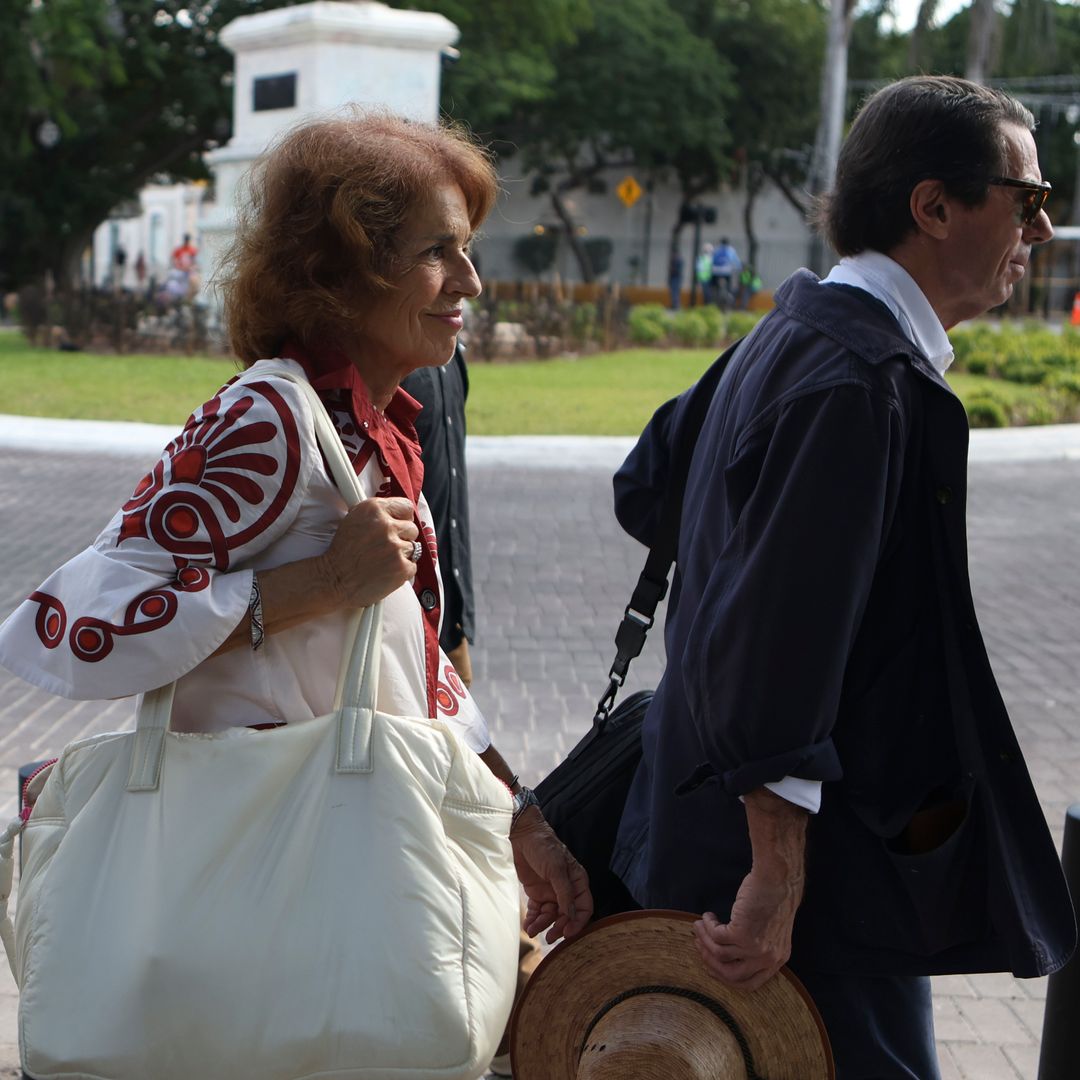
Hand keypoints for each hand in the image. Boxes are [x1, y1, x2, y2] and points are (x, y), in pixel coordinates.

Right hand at [320, 497, 418, 607]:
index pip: (406, 507)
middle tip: (386, 547)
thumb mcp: (354, 520)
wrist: (335, 579)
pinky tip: (386, 571)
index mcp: (374, 509)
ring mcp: (396, 547)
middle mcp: (386, 525)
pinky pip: (412, 566)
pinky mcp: (402, 567)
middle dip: (402, 538)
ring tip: (382, 561)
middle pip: (412, 528)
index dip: (404, 517)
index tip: (400, 524)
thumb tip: (396, 514)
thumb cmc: (342, 552)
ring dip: (401, 555)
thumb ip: (377, 514)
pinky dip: (402, 570)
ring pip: (413, 548)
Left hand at [511, 806, 592, 943]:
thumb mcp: (556, 868)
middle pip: (566, 915)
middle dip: (559, 926)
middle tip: (549, 937)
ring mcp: (551, 891)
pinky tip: (528, 925)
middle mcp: (566, 888)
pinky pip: (537, 911)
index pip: (584, 906)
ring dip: (543, 924)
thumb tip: (570, 915)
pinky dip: (533, 919)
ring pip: (551, 915)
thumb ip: (564, 892)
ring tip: (532, 931)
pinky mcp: (536, 892)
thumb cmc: (543, 846)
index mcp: (577, 880)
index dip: (578, 921)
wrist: (520, 835)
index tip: (568, 933)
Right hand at [691, 864, 802, 989]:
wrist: (777, 880)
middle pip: (731, 975)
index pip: (750, 983)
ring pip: (719, 954)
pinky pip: (716, 936)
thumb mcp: (773, 930)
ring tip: (697, 926)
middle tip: (699, 947)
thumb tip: (731, 953)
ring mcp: (754, 948)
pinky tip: (707, 916)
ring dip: (704, 940)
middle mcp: (767, 959)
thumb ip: (759, 945)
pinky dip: (707, 926)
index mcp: (777, 959)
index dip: (727, 977)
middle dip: (710, 962)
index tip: (713, 967)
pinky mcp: (742, 934)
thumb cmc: (774, 897)